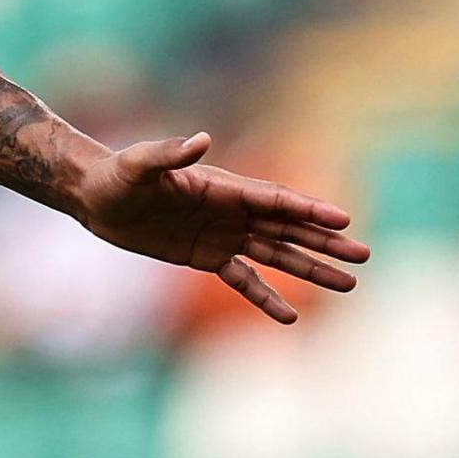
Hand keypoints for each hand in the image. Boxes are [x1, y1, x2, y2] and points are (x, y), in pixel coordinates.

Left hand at [75, 132, 369, 323]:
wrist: (94, 197)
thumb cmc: (116, 176)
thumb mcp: (138, 165)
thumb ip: (170, 154)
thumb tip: (201, 139)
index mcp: (222, 186)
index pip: (274, 199)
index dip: (307, 209)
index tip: (343, 219)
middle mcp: (231, 210)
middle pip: (287, 227)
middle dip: (325, 241)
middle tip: (364, 255)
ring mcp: (223, 234)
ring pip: (276, 254)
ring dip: (310, 269)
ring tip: (349, 284)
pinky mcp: (207, 256)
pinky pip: (244, 279)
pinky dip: (266, 297)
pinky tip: (291, 318)